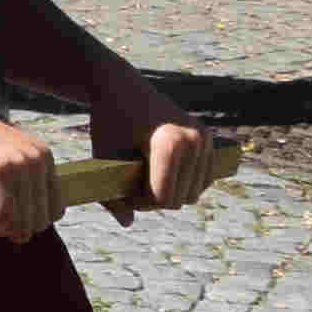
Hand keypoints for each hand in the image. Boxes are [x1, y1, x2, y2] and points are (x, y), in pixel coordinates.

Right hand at [0, 94, 64, 243]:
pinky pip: (3, 220)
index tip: (3, 214)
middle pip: (40, 221)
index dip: (28, 220)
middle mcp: (37, 159)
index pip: (55, 209)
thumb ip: (20, 178)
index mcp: (43, 155)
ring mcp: (19, 166)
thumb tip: (27, 226)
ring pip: (23, 225)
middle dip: (13, 228)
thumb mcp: (2, 154)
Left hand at [113, 107, 231, 213]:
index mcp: (170, 144)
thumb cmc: (109, 123)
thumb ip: (112, 196)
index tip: (121, 190)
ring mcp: (204, 139)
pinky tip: (161, 173)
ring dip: (170, 193)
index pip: (163, 199)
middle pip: (181, 199)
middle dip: (155, 200)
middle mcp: (194, 140)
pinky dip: (183, 184)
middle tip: (131, 185)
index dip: (139, 203)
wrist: (121, 87)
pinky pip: (202, 180)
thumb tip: (127, 224)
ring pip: (194, 193)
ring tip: (144, 179)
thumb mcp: (104, 158)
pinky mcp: (208, 138)